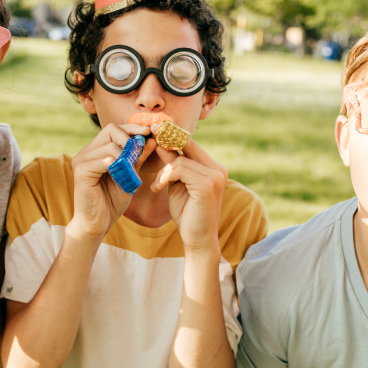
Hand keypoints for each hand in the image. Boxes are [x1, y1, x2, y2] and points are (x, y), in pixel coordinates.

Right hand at [69, 123, 156, 238]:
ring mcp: (81, 160)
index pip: (114, 128)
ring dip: (126, 158)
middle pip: (111, 130)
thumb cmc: (111, 201)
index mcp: (96, 150)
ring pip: (110, 146)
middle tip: (139, 154)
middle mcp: (86, 152)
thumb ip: (137, 158)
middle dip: (130, 139)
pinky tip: (122, 177)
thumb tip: (151, 138)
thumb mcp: (129, 176)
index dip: (132, 128)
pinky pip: (103, 160)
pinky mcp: (81, 171)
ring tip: (131, 174)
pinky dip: (117, 167)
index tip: (149, 132)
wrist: (96, 224)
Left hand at [149, 132, 226, 253]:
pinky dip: (165, 177)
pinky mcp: (207, 184)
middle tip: (150, 131)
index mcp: (213, 167)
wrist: (198, 240)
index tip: (155, 127)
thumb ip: (172, 165)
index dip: (172, 134)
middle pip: (186, 144)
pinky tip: (159, 188)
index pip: (191, 143)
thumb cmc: (187, 214)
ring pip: (179, 159)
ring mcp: (215, 175)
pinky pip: (178, 169)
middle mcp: (218, 168)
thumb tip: (160, 142)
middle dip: (166, 139)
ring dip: (162, 171)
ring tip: (157, 186)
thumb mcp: (176, 184)